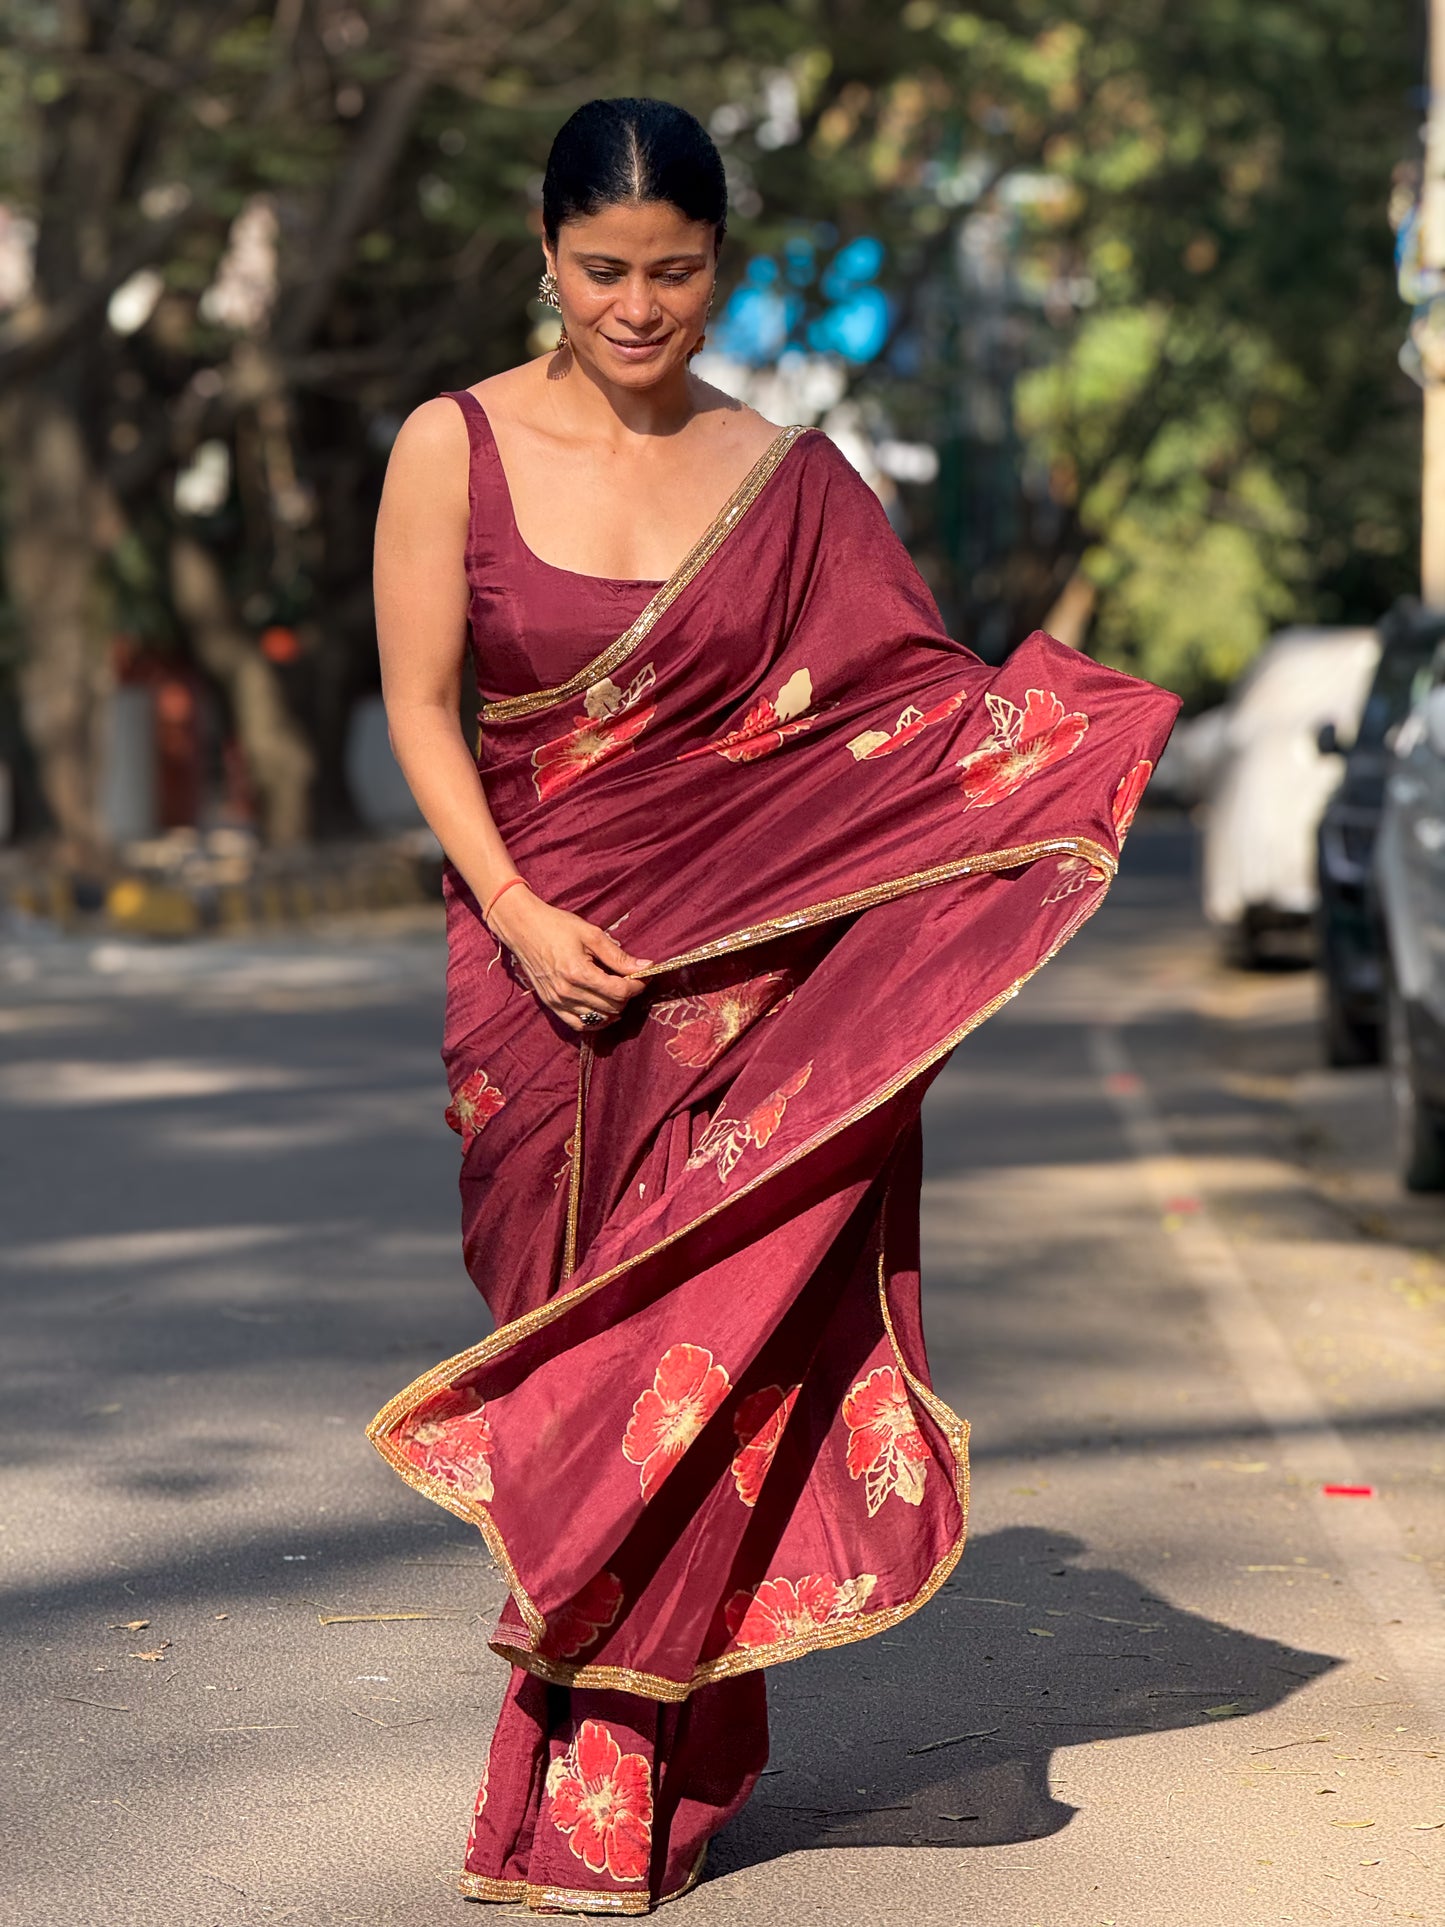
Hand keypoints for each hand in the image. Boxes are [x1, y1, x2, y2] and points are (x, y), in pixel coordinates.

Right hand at [488, 885, 651, 1031]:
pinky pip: (578, 1024)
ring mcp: (557, 1001)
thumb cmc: (556, 926)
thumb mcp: (591, 934)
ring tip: (617, 992)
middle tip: (630, 980)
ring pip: (598, 1019)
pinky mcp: (550, 1004)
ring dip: (614, 1009)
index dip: (637, 985)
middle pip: (612, 1007)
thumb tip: (645, 967)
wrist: (522, 928)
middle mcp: (567, 992)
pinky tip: (603, 1009)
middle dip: (627, 995)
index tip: (643, 975)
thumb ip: (618, 956)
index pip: (619, 991)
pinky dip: (595, 1020)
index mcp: (579, 973)